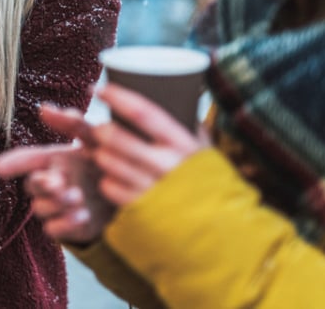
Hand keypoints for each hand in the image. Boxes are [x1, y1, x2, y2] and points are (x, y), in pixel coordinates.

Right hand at [0, 105, 115, 244]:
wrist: (134, 194)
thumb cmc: (110, 161)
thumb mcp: (95, 139)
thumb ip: (71, 123)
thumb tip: (43, 108)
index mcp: (55, 160)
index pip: (26, 160)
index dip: (11, 163)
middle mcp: (52, 183)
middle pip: (32, 185)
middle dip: (42, 184)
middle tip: (59, 182)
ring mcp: (58, 207)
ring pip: (40, 208)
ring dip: (56, 203)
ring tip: (77, 196)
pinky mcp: (67, 228)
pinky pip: (53, 230)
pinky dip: (65, 223)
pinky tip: (82, 214)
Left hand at [90, 82, 208, 206]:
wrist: (224, 234)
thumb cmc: (213, 186)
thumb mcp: (205, 153)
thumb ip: (190, 128)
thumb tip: (174, 98)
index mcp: (183, 145)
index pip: (143, 113)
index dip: (117, 97)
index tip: (100, 89)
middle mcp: (166, 166)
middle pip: (117, 137)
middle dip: (101, 129)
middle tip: (100, 128)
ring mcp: (152, 189)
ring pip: (108, 161)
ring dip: (101, 153)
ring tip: (107, 152)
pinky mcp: (141, 210)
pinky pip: (109, 187)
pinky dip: (107, 179)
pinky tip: (114, 178)